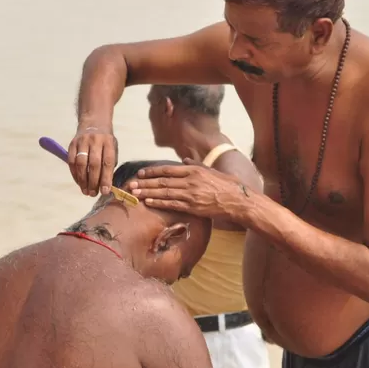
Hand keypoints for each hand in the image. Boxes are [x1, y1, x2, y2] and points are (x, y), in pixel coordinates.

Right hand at [67, 126, 117, 196]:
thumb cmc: (105, 141)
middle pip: (94, 164)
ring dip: (83, 180)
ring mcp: (82, 141)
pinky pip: (71, 161)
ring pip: (81, 164)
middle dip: (94, 181)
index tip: (105, 191)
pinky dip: (75, 174)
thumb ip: (110, 164)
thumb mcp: (113, 148)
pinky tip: (78, 182)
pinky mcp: (72, 144)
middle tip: (93, 193)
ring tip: (86, 191)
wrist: (93, 122)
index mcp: (108, 142)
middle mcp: (95, 140)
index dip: (106, 178)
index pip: (107, 162)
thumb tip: (106, 185)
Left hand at [127, 163, 254, 223]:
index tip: (140, 173)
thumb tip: (185, 161)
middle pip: (162, 181)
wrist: (237, 200)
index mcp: (193, 170)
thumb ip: (196, 165)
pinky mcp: (192, 207)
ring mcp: (190, 194)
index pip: (167, 169)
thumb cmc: (225, 185)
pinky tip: (148, 202)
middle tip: (131, 184)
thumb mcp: (210, 170)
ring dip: (148, 193)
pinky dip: (159, 202)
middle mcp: (190, 181)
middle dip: (145, 183)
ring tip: (135, 193)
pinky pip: (172, 204)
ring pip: (164, 192)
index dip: (152, 171)